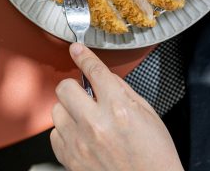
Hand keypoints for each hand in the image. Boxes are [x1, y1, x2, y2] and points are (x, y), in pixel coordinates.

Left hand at [50, 43, 182, 170]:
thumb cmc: (154, 156)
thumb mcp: (148, 116)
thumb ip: (124, 92)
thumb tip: (103, 76)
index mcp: (119, 109)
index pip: (94, 71)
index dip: (84, 56)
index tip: (77, 49)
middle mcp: (95, 124)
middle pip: (65, 88)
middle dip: (75, 87)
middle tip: (85, 96)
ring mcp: (80, 143)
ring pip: (57, 110)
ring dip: (70, 111)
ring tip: (86, 121)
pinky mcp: (70, 159)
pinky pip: (55, 134)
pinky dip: (66, 133)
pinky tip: (82, 137)